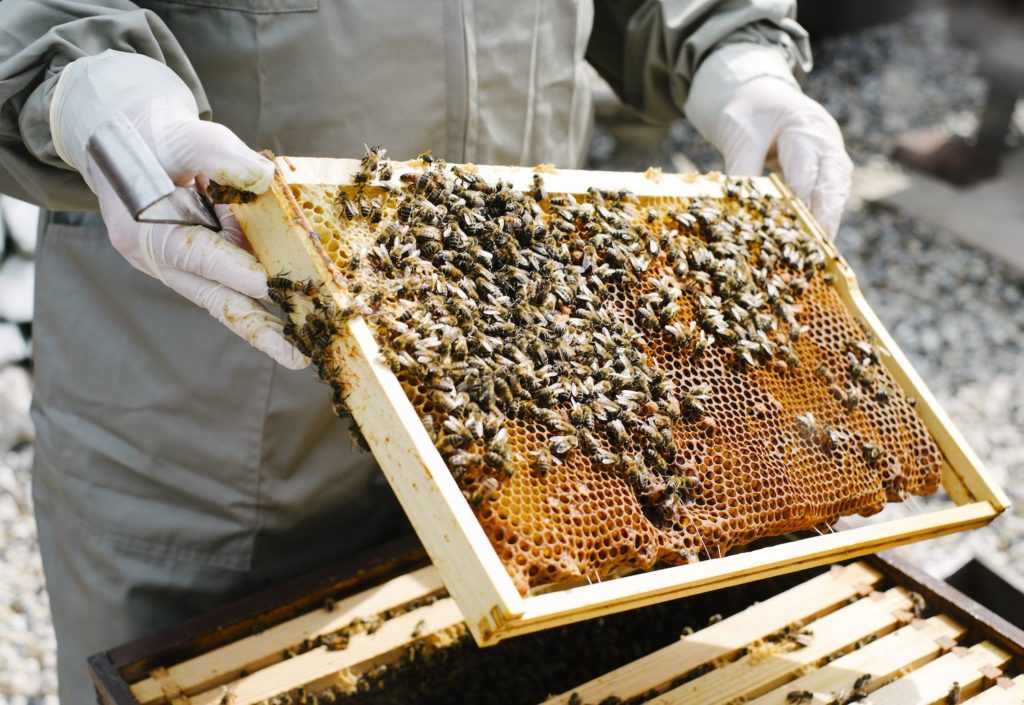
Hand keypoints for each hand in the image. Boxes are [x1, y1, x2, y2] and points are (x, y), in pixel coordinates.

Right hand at [50, 50, 306, 367]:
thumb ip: (222, 158)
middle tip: (295, 354)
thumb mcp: (188, 137)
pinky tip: (295, 329)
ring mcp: (176, 270)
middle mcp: (157, 258)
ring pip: (224, 304)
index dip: (231, 268)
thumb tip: (265, 178)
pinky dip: (261, 309)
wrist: (131, 144)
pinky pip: (230, 294)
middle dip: (256, 328)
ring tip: (302, 353)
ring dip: (265, 330)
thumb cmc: (162, 139)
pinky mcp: (196, 272)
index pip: (193, 252)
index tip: (268, 285)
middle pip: (212, 297)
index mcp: (142, 227)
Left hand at [685, 44, 852, 236]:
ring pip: (836, 193)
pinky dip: (821, 218)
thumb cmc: (750, 113)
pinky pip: (828, 196)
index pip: (807, 169)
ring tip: (817, 252)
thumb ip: (743, 170)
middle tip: (818, 247)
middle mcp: (828, 143)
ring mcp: (832, 157)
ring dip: (827, 221)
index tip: (795, 226)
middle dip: (826, 217)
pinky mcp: (827, 172)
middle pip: (833, 184)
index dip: (802, 200)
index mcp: (807, 127)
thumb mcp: (741, 136)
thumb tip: (738, 211)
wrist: (759, 96)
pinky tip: (811, 242)